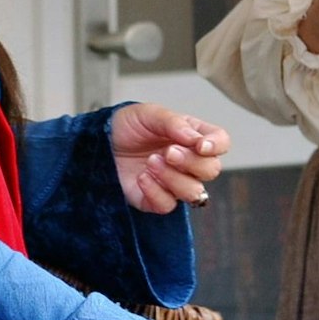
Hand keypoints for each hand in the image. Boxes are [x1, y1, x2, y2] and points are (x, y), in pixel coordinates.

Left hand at [110, 105, 230, 212]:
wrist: (98, 142)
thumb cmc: (126, 125)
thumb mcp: (149, 114)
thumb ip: (174, 123)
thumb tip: (196, 140)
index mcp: (192, 136)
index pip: (221, 143)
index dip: (217, 146)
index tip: (200, 145)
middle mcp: (188, 162)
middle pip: (211, 170)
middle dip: (191, 162)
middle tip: (168, 152)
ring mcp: (173, 182)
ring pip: (194, 192)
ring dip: (173, 178)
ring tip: (151, 162)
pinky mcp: (155, 200)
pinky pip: (168, 205)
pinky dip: (156, 192)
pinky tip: (142, 177)